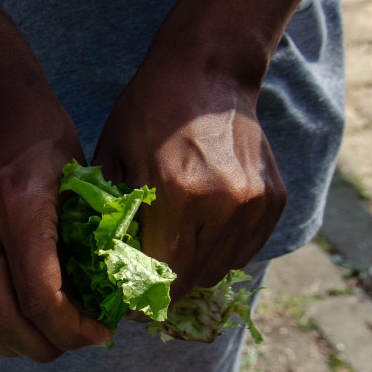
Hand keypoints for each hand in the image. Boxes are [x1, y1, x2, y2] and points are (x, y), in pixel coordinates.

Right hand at [0, 64, 111, 359]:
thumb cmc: (41, 128)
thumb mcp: (78, 174)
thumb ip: (86, 233)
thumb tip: (109, 293)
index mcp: (18, 207)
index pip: (41, 298)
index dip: (73, 330)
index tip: (100, 332)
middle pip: (5, 320)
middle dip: (47, 345)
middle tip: (77, 343)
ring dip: (10, 345)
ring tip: (44, 341)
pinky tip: (13, 325)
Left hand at [92, 14, 285, 294]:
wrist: (210, 69)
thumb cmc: (151, 108)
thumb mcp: (114, 153)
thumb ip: (109, 212)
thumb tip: (98, 268)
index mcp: (177, 194)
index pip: (160, 275)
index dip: (139, 296)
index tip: (125, 302)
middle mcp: (223, 205)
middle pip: (191, 279)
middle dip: (164, 288)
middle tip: (143, 283)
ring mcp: (254, 204)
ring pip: (219, 271)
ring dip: (193, 272)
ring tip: (171, 255)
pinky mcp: (274, 202)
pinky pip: (244, 251)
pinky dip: (220, 253)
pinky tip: (199, 234)